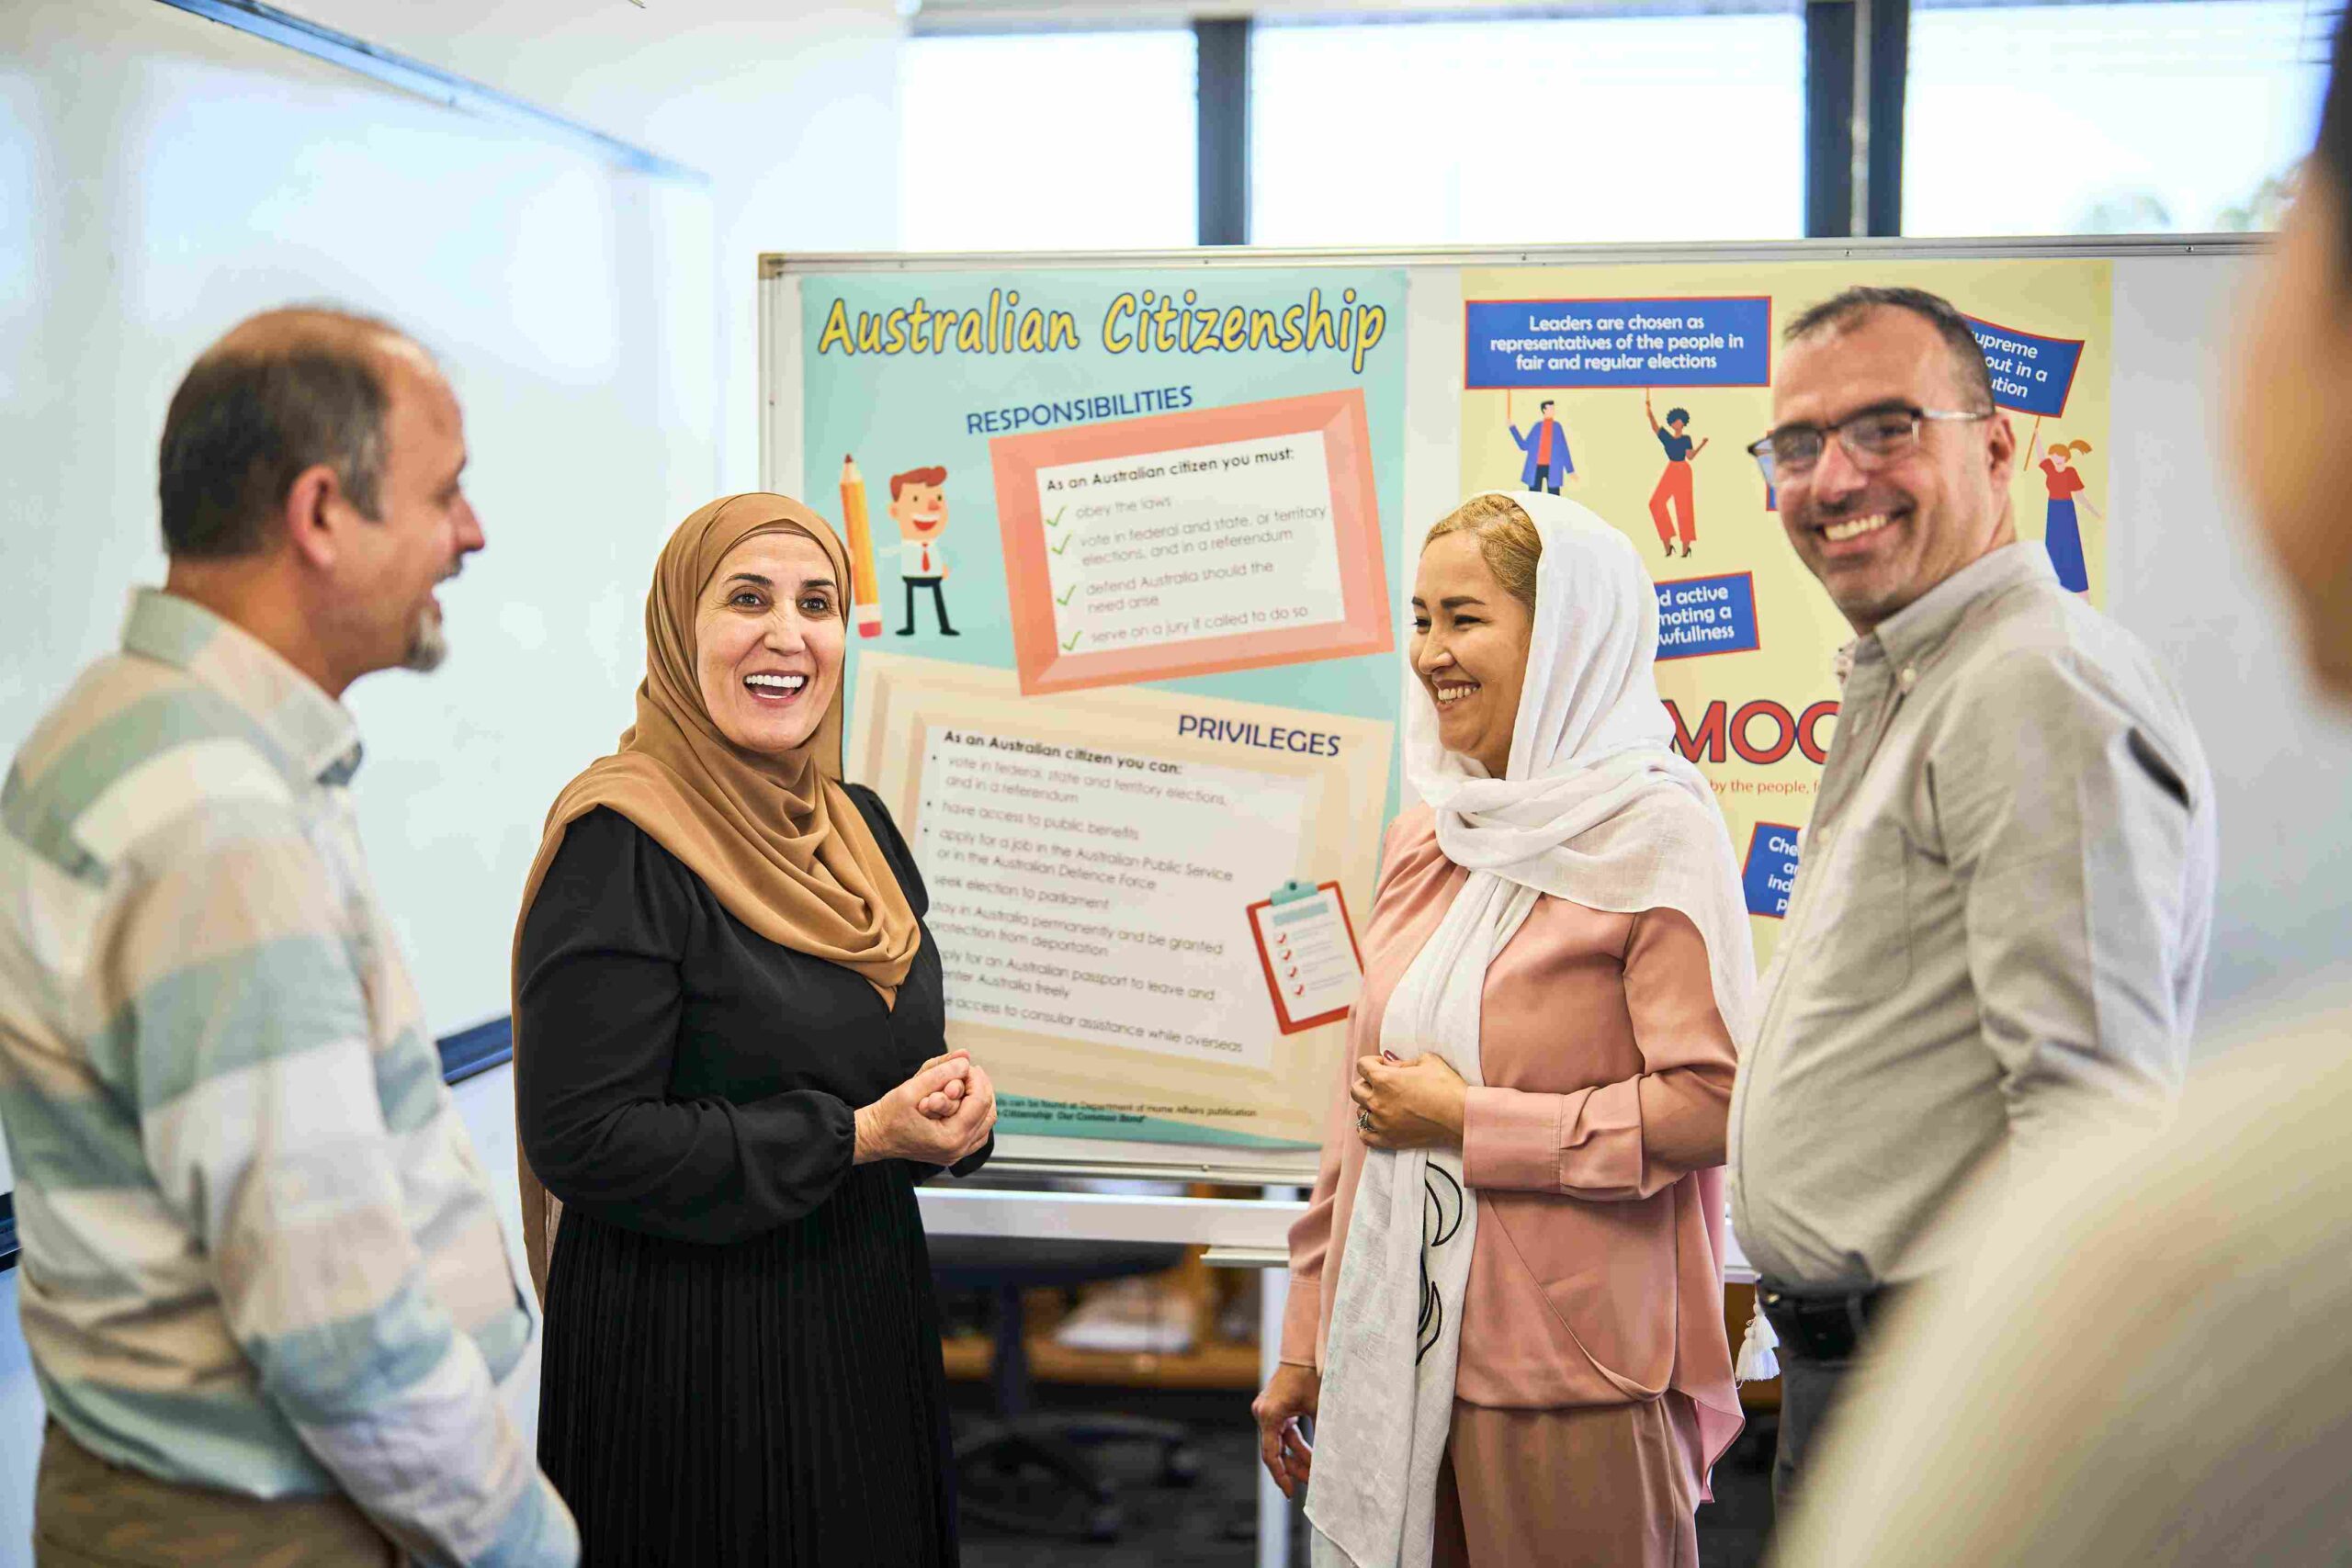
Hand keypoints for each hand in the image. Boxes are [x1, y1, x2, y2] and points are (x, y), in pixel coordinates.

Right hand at [855, 1054, 994, 1165]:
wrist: (874, 1136)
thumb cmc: (888, 1116)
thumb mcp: (911, 1089)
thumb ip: (940, 1072)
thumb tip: (965, 1060)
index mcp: (950, 1137)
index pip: (980, 1101)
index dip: (976, 1078)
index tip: (965, 1065)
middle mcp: (957, 1150)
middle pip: (988, 1112)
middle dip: (981, 1087)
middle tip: (969, 1070)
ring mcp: (956, 1154)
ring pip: (986, 1123)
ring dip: (982, 1099)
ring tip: (969, 1081)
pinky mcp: (953, 1152)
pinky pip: (978, 1133)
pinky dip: (977, 1114)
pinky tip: (967, 1099)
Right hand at [1252, 1362, 1319, 1498]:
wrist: (1302, 1352)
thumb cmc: (1309, 1376)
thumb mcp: (1318, 1406)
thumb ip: (1321, 1432)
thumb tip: (1332, 1459)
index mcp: (1270, 1415)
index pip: (1271, 1454)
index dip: (1281, 1476)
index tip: (1290, 1492)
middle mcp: (1262, 1414)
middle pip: (1276, 1451)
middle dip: (1294, 1467)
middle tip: (1311, 1483)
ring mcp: (1266, 1412)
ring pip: (1280, 1443)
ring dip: (1297, 1456)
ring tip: (1314, 1471)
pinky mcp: (1273, 1409)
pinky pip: (1282, 1434)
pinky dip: (1295, 1444)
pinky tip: (1309, 1456)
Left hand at [1351, 1052, 1467, 1150]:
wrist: (1461, 1118)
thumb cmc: (1447, 1087)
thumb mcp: (1428, 1061)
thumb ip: (1402, 1062)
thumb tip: (1389, 1063)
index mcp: (1384, 1079)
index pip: (1362, 1065)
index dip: (1372, 1062)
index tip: (1383, 1065)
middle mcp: (1378, 1101)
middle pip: (1356, 1089)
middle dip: (1367, 1082)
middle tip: (1382, 1084)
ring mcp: (1381, 1123)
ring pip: (1359, 1112)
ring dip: (1368, 1105)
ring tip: (1384, 1104)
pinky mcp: (1388, 1140)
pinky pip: (1364, 1135)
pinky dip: (1367, 1129)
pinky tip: (1378, 1123)